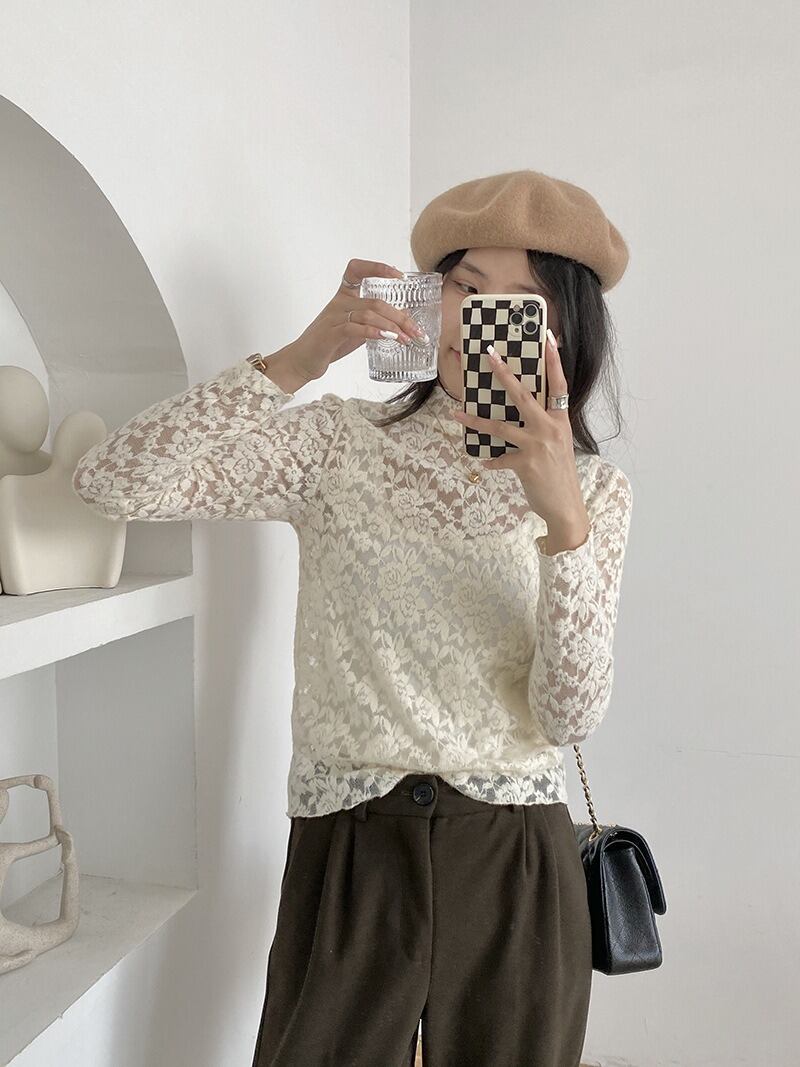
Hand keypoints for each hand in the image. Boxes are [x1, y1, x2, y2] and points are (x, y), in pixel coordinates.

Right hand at [289, 258, 426, 380]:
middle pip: (375, 301)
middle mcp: (338, 303)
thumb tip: (402, 319)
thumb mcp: (355, 330)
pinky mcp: (330, 333)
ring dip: (392, 327)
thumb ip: (374, 322)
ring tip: (406, 339)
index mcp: (343, 297)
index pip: (357, 270)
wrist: (302, 361)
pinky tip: (387, 338)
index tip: (398, 275)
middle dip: (400, 317)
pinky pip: (355, 327)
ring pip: (369, 314)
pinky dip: (374, 332)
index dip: (377, 267)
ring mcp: (333, 317)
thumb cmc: (329, 345)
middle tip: (416, 331)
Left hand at [452, 330, 589, 534]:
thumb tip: (523, 414)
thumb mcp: (558, 444)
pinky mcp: (525, 463)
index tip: (548, 337)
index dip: (554, 360)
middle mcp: (550, 428)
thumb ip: (544, 427)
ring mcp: (538, 445)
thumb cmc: (560, 474)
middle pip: (523, 394)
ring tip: (456, 412)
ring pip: (500, 425)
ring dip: (475, 419)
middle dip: (504, 373)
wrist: (567, 507)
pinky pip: (499, 458)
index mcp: (560, 420)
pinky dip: (491, 461)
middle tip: (490, 354)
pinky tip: (485, 463)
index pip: (558, 384)